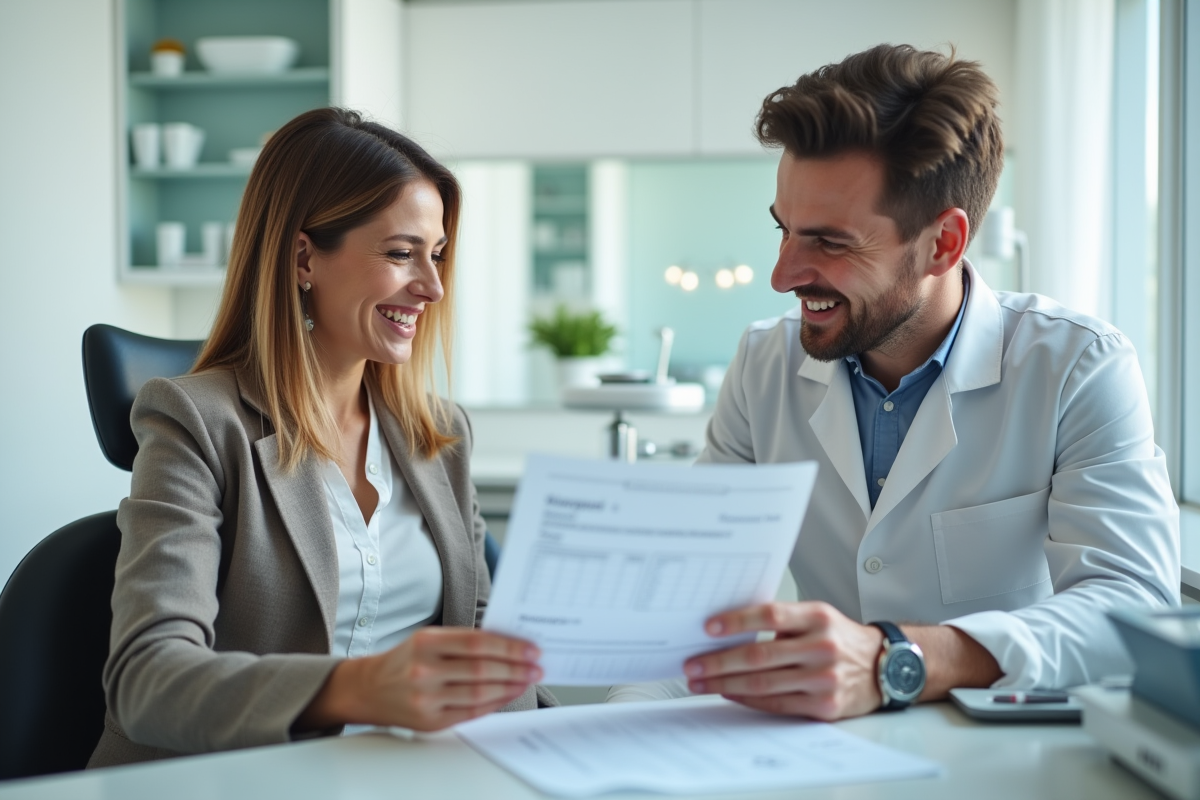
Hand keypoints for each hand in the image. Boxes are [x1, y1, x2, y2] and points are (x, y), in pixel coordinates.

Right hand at [299, 628, 541, 731]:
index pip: (477, 643)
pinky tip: (508, 694)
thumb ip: (462, 642)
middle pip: (482, 669)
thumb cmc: (404, 661)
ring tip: (527, 679)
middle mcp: (424, 670)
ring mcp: (426, 698)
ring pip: (479, 692)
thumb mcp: (427, 640)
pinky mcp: (429, 721)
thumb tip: (508, 646)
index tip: (531, 649)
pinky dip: (494, 703)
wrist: (367, 689)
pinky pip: (471, 712)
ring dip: (510, 686)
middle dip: (516, 668)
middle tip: (536, 666)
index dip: (509, 647)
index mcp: (426, 643)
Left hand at [683, 601, 883, 720]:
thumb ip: (782, 621)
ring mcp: (824, 678)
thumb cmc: (839, 638)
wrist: (884, 667)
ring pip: (764, 683)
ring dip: (725, 684)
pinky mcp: (825, 706)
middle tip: (691, 664)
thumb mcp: (817, 617)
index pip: (771, 615)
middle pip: (760, 654)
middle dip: (719, 661)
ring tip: (701, 682)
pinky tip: (729, 694)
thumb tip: (728, 629)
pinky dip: (748, 700)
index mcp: (817, 617)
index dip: (737, 621)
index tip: (709, 627)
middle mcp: (822, 646)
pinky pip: (777, 703)